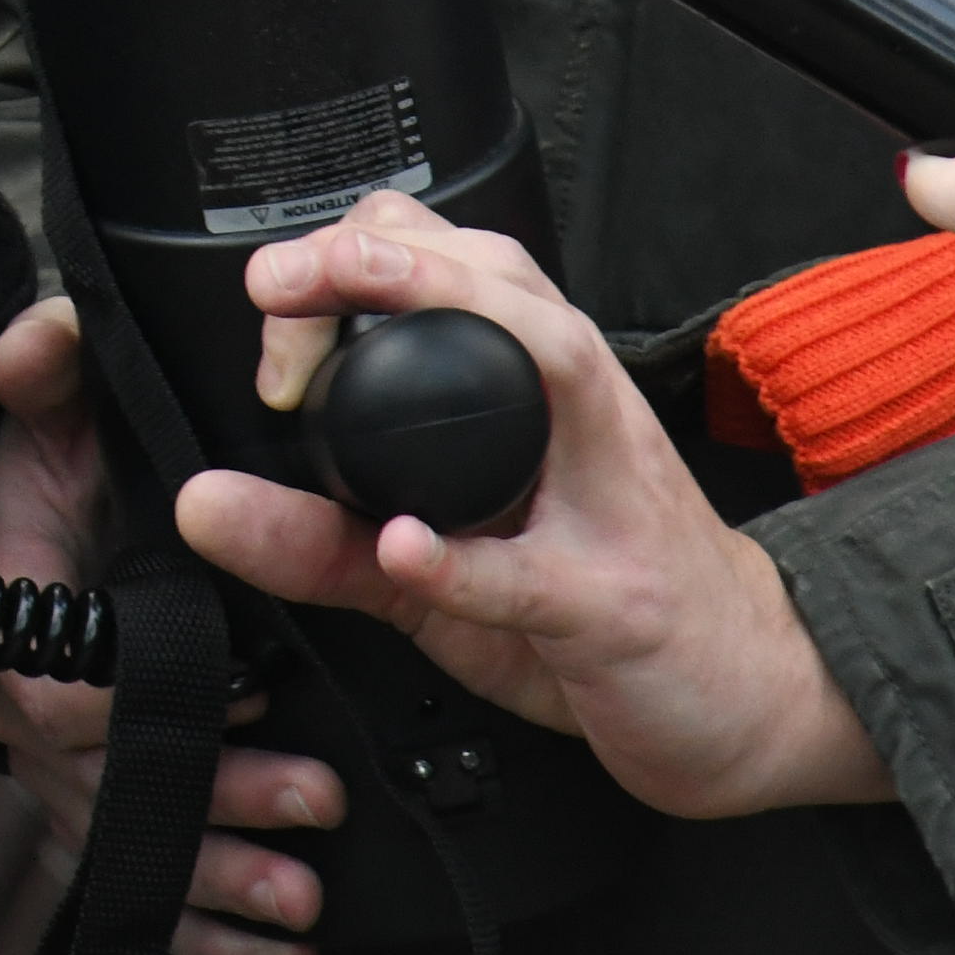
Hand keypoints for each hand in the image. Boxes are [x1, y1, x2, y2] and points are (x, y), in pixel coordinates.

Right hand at [0, 300, 350, 954]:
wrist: (41, 534)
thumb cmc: (51, 474)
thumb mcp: (53, 407)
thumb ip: (48, 365)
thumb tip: (48, 332)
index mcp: (12, 611)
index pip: (48, 686)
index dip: (136, 706)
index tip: (233, 697)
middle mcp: (24, 708)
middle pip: (109, 783)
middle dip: (218, 807)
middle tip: (316, 800)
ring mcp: (58, 770)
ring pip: (131, 846)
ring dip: (220, 880)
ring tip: (303, 894)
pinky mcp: (97, 809)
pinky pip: (138, 885)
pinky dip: (208, 934)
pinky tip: (278, 952)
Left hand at [179, 198, 886, 823]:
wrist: (752, 698)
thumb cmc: (602, 605)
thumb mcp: (438, 569)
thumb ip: (321, 535)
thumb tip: (202, 503)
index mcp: (541, 393)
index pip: (454, 265)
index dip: (352, 259)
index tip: (272, 298)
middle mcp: (584, 420)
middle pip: (506, 283)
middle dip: (383, 256)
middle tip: (279, 280)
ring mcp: (611, 505)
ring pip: (554, 372)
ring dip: (448, 322)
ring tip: (340, 328)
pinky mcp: (618, 606)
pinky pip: (540, 574)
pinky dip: (467, 559)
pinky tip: (403, 545)